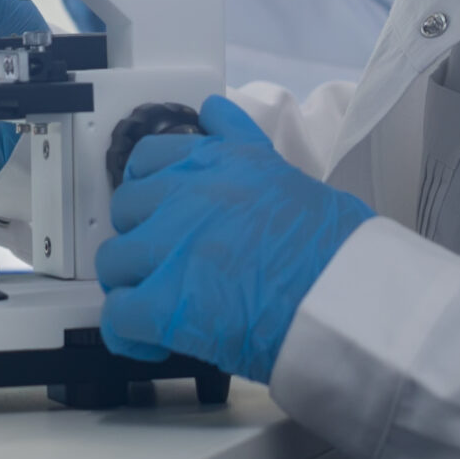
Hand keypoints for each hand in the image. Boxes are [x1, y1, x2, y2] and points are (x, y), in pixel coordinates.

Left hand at [97, 95, 373, 380]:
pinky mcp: (164, 301)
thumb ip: (241, 146)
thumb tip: (216, 117)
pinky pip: (118, 315)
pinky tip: (152, 341)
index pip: (151, 157)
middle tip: (167, 262)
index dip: (150, 187)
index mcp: (217, 161)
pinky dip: (129, 333)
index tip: (159, 207)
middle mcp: (186, 194)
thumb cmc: (334, 245)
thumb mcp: (285, 170)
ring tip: (161, 303)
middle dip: (142, 234)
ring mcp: (170, 246)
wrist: (345, 294)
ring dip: (133, 283)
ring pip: (113, 261)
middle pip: (126, 208)